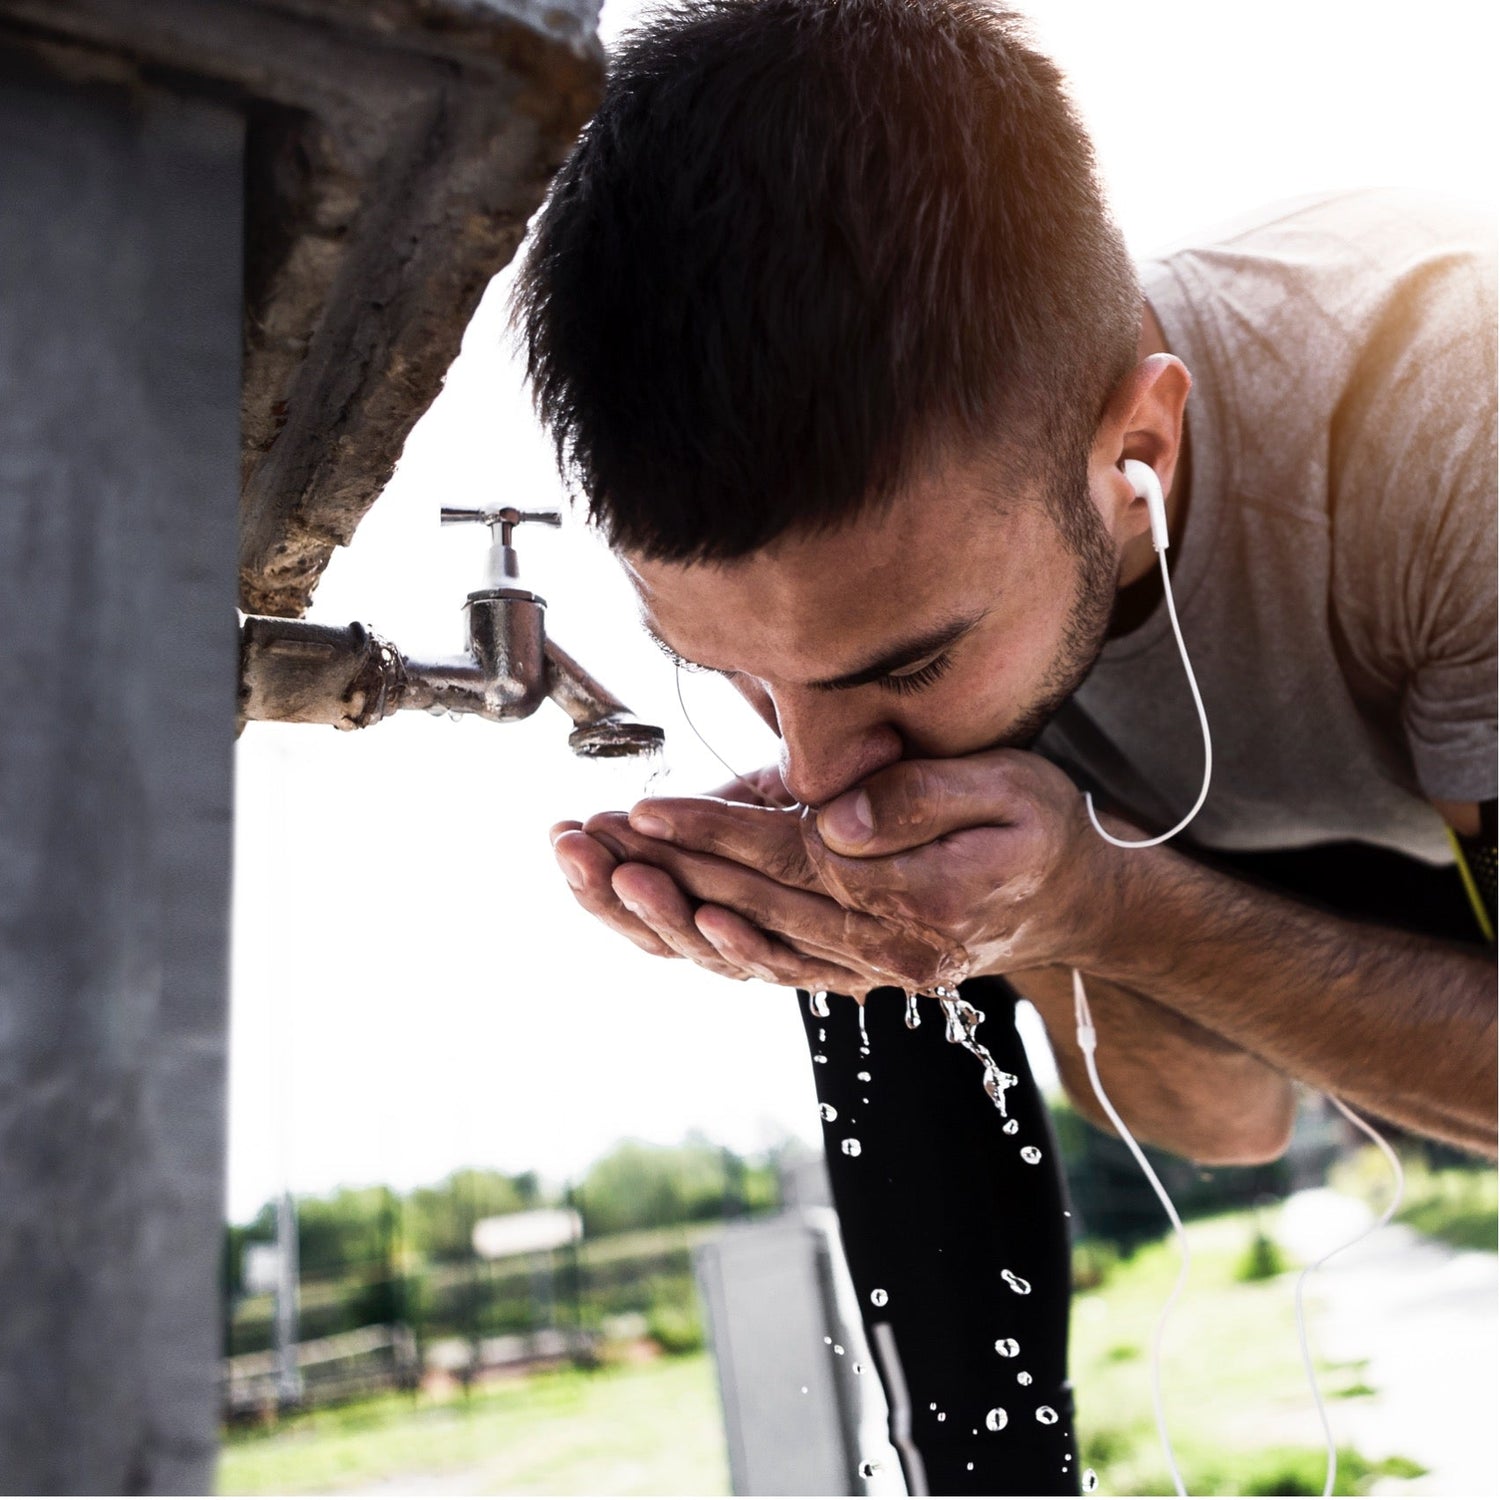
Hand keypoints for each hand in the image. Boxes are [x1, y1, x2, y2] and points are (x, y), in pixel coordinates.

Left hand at [613, 749, 1131, 988]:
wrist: (1077, 901)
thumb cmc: (1042, 828)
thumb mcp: (1008, 788)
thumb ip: (920, 800)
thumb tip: (832, 819)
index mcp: (915, 898)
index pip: (788, 859)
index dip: (711, 832)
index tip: (643, 807)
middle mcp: (882, 950)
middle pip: (750, 905)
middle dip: (664, 868)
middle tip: (587, 837)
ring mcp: (866, 972)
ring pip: (744, 944)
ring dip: (665, 910)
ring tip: (598, 871)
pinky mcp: (853, 974)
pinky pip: (765, 964)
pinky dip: (704, 942)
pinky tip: (657, 915)